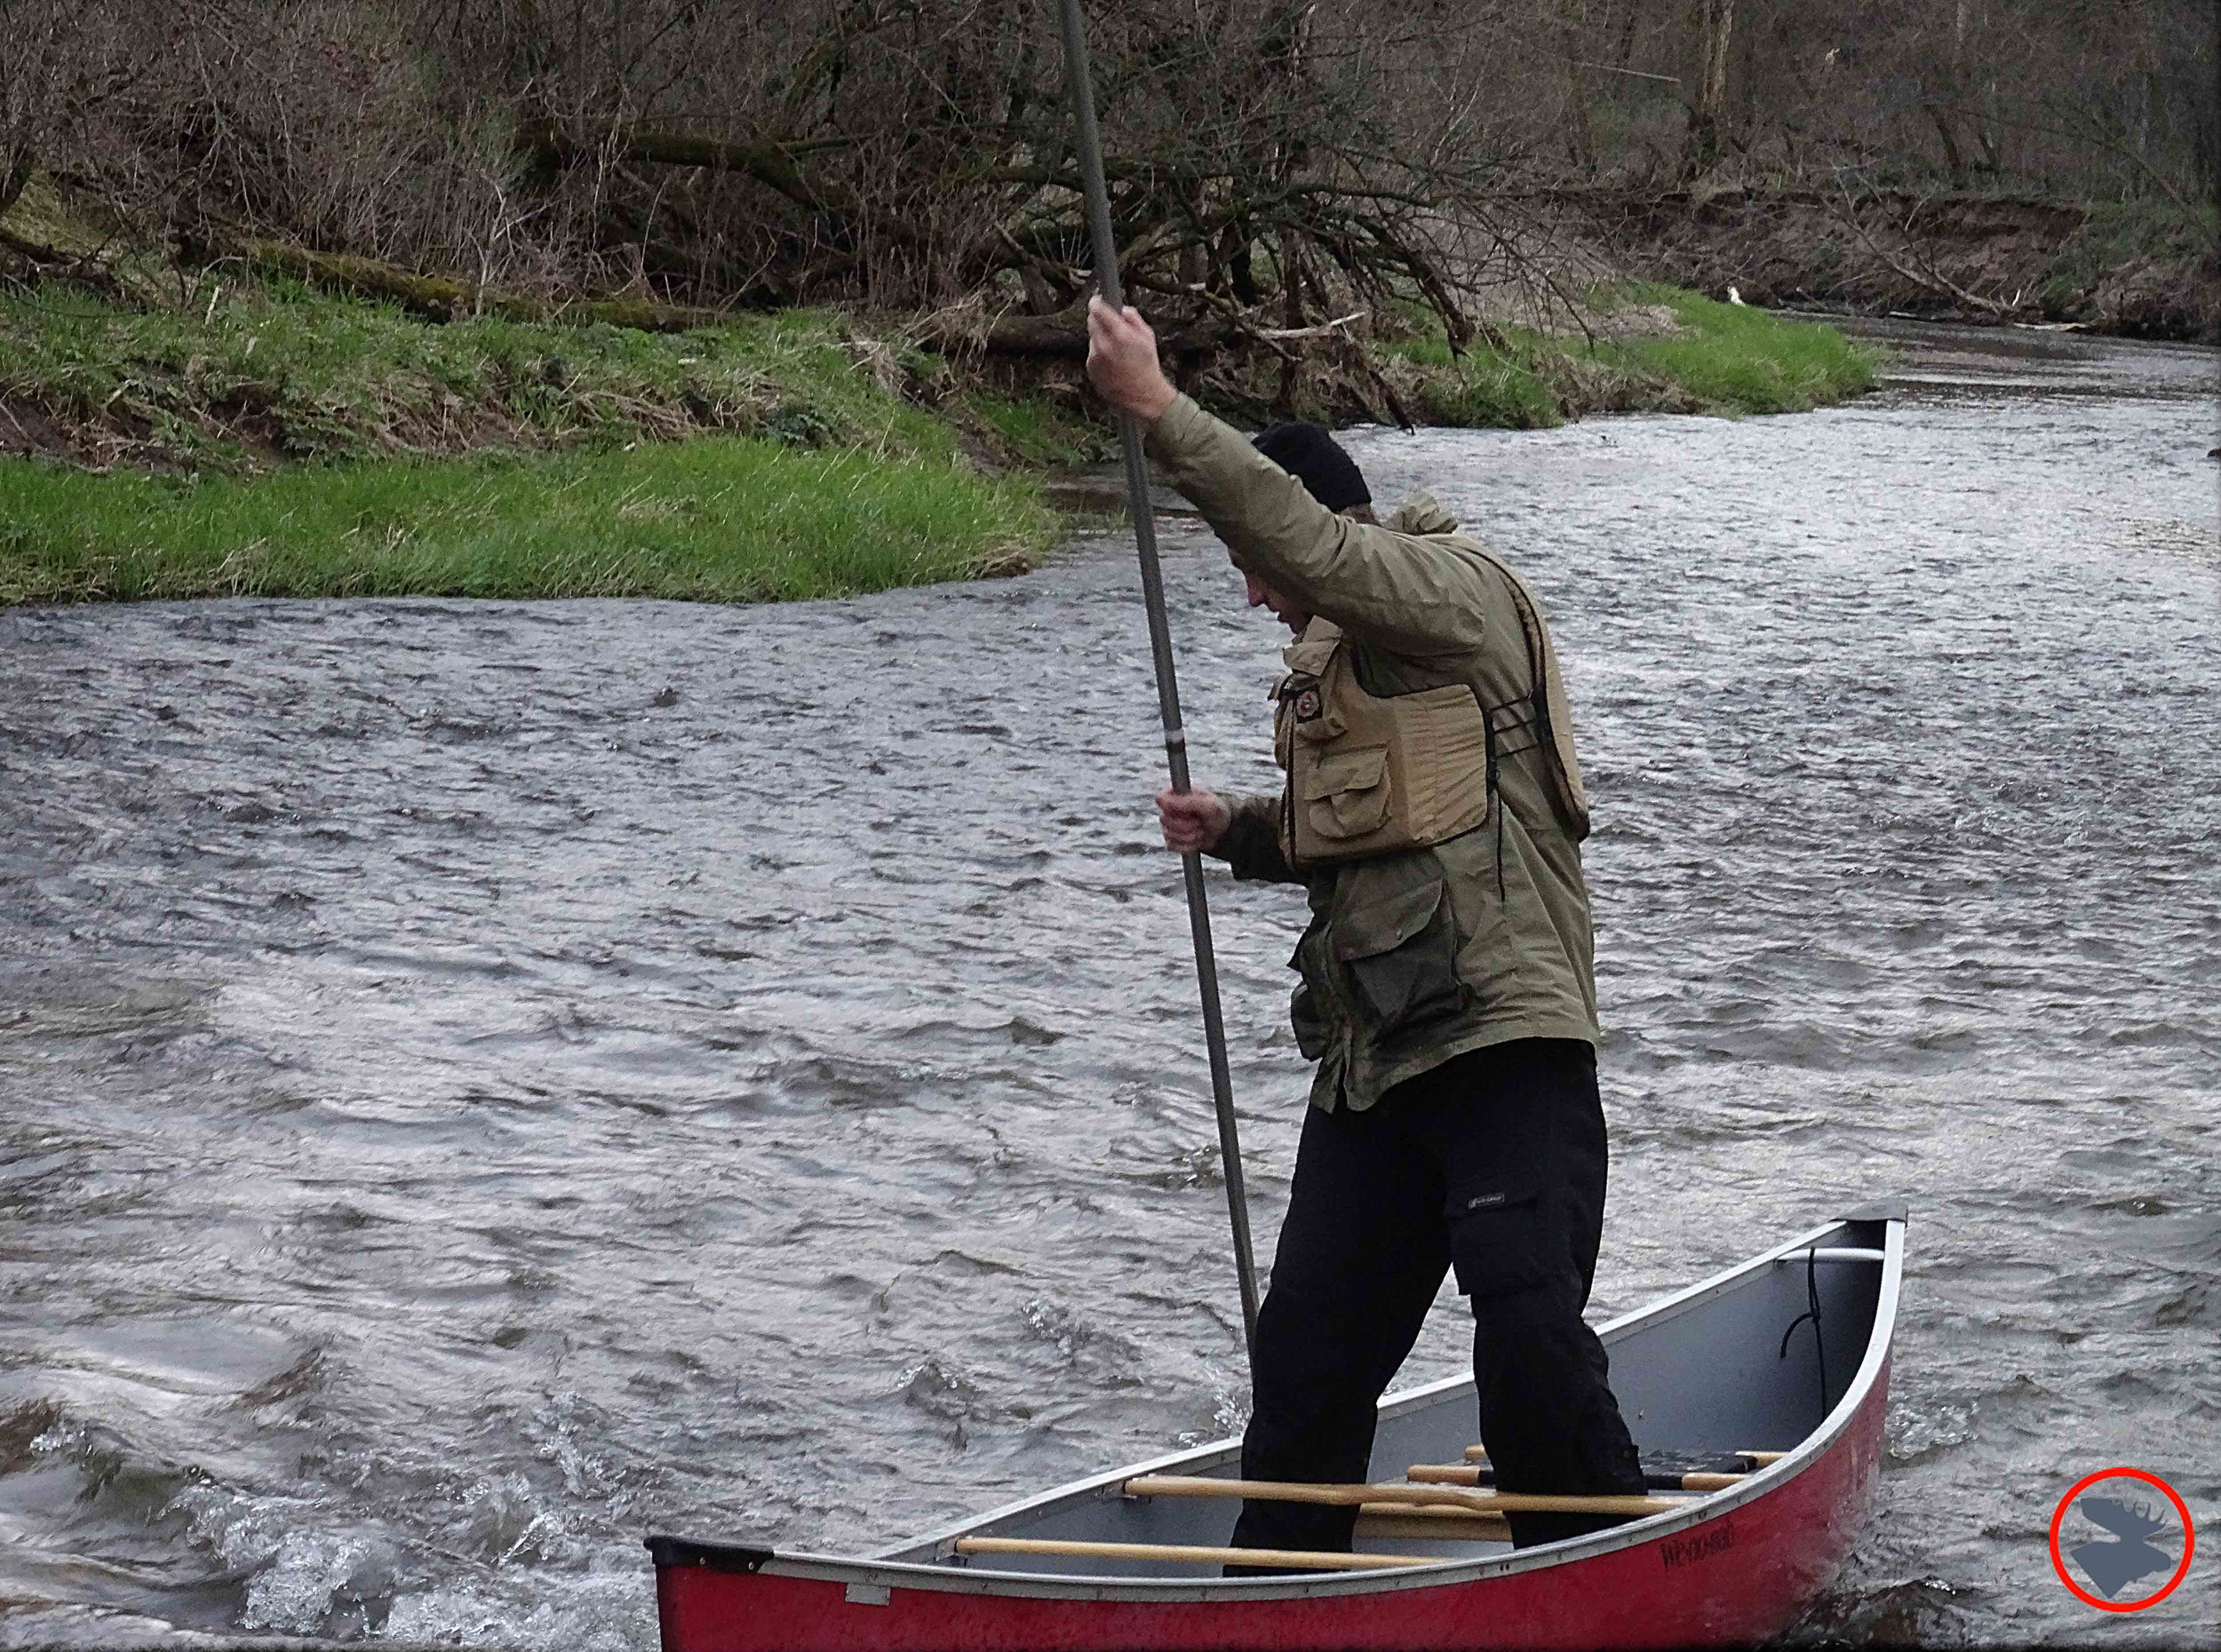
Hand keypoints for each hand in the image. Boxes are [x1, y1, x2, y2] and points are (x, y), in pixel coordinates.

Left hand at [1086, 295, 1177, 421]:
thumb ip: (1133, 318)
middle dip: (1099, 319)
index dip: (1097, 301)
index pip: (1097, 309)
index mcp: (1119, 334)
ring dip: (1100, 337)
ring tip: (1117, 349)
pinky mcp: (1090, 368)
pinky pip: (1092, 353)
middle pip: (1091, 321)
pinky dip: (1099, 352)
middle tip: (1110, 324)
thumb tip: (1122, 309)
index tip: (1098, 299)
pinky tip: (1113, 361)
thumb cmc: (1147, 365)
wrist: (1142, 395)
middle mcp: (1104, 345)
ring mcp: (1095, 358)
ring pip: (1092, 337)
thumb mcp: (1148, 336)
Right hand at [1157, 786, 1231, 854]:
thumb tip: (1159, 799)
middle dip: (1188, 825)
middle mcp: (1168, 809)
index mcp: (1175, 794)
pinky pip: (1172, 846)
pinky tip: (1197, 839)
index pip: (1162, 800)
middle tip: (1201, 821)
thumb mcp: (1208, 805)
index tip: (1192, 811)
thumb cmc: (1217, 812)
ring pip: (1169, 835)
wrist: (1224, 830)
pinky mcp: (1171, 840)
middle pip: (1166, 821)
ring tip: (1201, 830)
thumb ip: (1186, 802)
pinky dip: (1188, 846)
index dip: (1176, 810)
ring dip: (1190, 836)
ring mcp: (1168, 826)